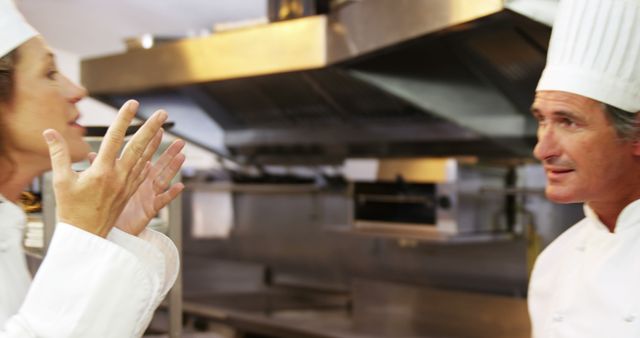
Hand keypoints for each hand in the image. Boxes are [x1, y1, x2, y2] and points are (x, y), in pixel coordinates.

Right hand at [43, 100, 166, 237]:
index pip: (115, 139)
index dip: (124, 119)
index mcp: (102, 171)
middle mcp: (119, 177)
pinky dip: (151, 162)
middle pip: (139, 147)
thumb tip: (50, 132)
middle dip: (151, 128)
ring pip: (146, 160)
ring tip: (165, 129)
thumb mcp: (61, 181)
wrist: (85, 237)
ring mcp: (128, 186)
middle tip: (162, 113)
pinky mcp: (130, 194)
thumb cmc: (71, 210)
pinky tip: (155, 156)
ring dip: (156, 143)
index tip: (132, 103)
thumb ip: (59, 154)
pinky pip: (144, 175)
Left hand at [89, 137, 185, 235]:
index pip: (143, 155)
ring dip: (173, 168)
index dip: (151, 142)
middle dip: (169, 153)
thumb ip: (96, 168)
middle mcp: (142, 185)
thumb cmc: (99, 208)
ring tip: (182, 156)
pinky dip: (171, 194)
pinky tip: (179, 186)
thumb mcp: (96, 185)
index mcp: (130, 176)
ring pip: (163, 180)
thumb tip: (90, 154)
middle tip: (180, 141)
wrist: (102, 231)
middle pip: (159, 165)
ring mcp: (147, 196)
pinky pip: (162, 201)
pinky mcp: (148, 210)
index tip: (158, 129)